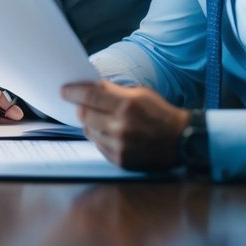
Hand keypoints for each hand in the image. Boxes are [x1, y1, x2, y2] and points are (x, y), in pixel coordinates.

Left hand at [61, 80, 189, 171]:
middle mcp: (120, 127)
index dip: (73, 92)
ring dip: (90, 123)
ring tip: (102, 119)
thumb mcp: (140, 94)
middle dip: (81, 107)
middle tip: (83, 104)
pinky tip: (110, 132)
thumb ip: (114, 91)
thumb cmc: (160, 114)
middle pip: (84, 114)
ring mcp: (119, 146)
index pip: (89, 96)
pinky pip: (98, 145)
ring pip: (88, 131)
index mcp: (126, 106)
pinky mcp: (120, 160)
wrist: (182, 141)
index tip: (64, 90)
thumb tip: (90, 86)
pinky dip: (99, 137)